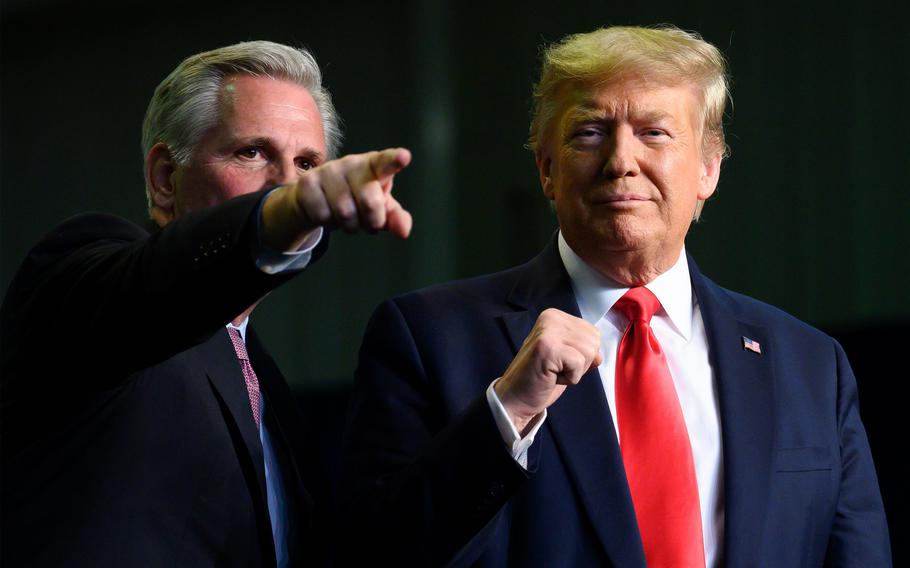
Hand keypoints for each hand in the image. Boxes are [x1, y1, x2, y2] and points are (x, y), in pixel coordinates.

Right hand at [261, 147, 411, 249]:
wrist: (315, 198)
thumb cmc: (355, 199)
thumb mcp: (379, 207)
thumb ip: (394, 217)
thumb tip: (404, 231)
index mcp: (374, 166)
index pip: (385, 162)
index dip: (394, 160)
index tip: (404, 157)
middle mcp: (352, 163)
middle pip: (369, 202)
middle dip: (372, 222)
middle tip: (369, 222)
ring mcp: (328, 171)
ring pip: (345, 214)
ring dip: (350, 226)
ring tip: (347, 218)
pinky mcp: (308, 182)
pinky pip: (323, 216)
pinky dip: (330, 225)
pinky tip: (329, 214)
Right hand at [495, 309, 601, 433]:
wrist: (516, 398)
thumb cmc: (540, 378)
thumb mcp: (566, 358)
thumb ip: (584, 350)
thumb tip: (599, 355)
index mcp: (555, 316)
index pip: (593, 332)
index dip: (582, 354)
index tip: (559, 360)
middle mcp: (551, 318)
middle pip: (594, 341)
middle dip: (581, 362)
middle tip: (556, 368)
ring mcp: (548, 332)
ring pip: (589, 352)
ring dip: (575, 371)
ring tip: (553, 371)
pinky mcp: (548, 348)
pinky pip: (579, 364)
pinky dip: (570, 378)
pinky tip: (551, 376)